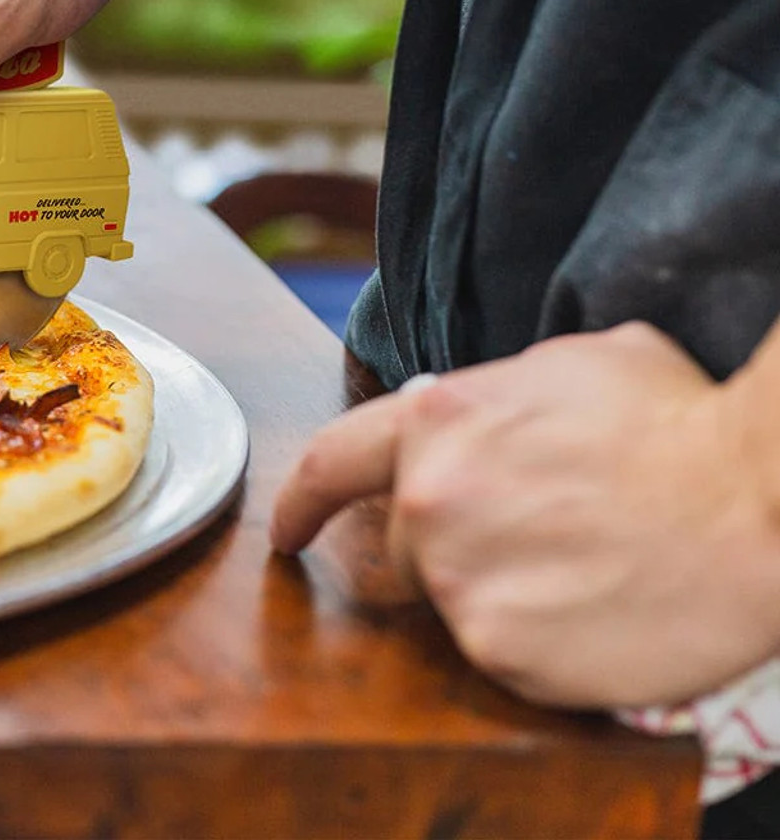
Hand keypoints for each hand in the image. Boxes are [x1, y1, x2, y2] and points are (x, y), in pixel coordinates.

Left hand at [272, 322, 779, 707]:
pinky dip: (538, 639)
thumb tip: (472, 413)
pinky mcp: (499, 650)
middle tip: (539, 538)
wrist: (755, 500)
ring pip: (452, 601)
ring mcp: (458, 578)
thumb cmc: (677, 423)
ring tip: (582, 566)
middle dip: (454, 544)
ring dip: (500, 591)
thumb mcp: (573, 365)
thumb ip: (494, 393)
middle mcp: (429, 498)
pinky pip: (500, 651)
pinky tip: (594, 609)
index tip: (286, 530)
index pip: (334, 463)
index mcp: (437, 419)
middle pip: (406, 544)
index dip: (301, 501)